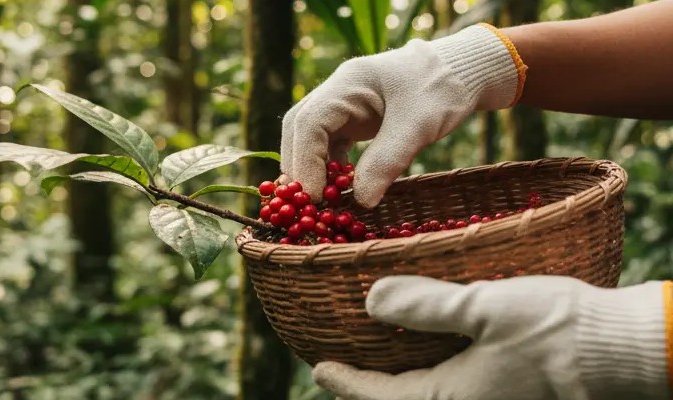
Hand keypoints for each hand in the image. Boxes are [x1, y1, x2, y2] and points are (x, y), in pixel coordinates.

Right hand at [280, 24, 523, 207]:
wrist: (461, 72)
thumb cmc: (442, 89)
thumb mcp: (418, 126)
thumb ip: (387, 161)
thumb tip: (360, 202)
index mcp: (348, 83)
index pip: (309, 123)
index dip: (306, 162)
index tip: (314, 197)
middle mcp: (336, 92)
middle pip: (299, 131)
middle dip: (301, 168)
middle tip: (310, 205)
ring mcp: (342, 107)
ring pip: (309, 140)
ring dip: (311, 170)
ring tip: (321, 202)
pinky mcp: (351, 121)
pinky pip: (328, 146)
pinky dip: (328, 169)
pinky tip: (337, 190)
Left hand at [312, 276, 669, 399]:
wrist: (627, 351)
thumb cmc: (557, 330)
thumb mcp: (482, 308)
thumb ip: (424, 305)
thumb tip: (370, 301)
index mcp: (450, 398)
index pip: (380, 396)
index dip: (346, 382)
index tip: (319, 368)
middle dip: (371, 387)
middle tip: (343, 368)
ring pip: (431, 394)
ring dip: (403, 380)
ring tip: (386, 357)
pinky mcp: (513, 390)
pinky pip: (457, 386)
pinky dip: (435, 371)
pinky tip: (438, 349)